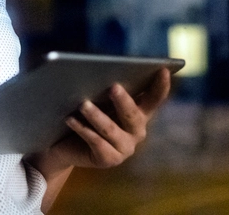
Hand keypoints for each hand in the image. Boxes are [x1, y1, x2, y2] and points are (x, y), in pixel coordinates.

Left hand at [35, 67, 171, 174]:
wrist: (65, 144)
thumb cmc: (83, 113)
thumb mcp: (95, 98)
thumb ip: (102, 86)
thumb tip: (98, 69)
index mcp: (138, 112)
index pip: (153, 99)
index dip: (160, 86)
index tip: (163, 70)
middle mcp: (136, 131)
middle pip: (133, 116)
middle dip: (124, 101)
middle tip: (113, 87)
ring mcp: (124, 148)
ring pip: (111, 130)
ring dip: (97, 116)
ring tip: (83, 104)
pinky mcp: (108, 159)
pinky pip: (96, 143)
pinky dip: (83, 129)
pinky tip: (70, 119)